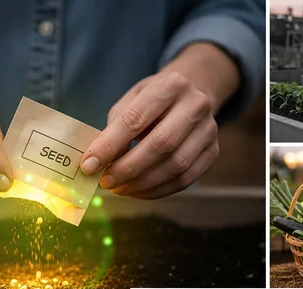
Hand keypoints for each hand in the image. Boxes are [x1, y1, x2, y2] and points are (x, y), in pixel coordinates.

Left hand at [80, 70, 219, 199]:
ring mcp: (209, 130)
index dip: (109, 145)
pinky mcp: (213, 152)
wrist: (194, 92)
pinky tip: (139, 190)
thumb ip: (116, 127)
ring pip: (176, 166)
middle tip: (106, 182)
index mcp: (169, 85)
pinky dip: (158, 190)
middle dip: (128, 169)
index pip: (135, 119)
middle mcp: (195, 105)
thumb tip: (100, 162)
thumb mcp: (132, 99)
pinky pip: (185, 179)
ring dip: (142, 184)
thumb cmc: (154, 99)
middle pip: (161, 145)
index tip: (89, 165)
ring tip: (120, 188)